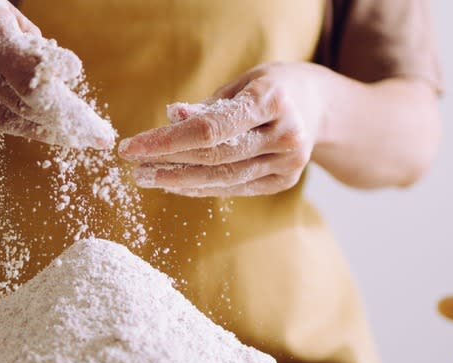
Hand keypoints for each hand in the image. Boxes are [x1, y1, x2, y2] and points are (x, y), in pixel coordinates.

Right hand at [0, 0, 111, 147]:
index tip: (89, 116)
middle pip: (20, 102)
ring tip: (73, 136)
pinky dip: (16, 126)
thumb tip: (67, 81)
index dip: (59, 95)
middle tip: (95, 134)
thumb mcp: (11, 18)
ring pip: (5, 120)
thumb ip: (38, 50)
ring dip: (43, 130)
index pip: (27, 72)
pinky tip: (37, 126)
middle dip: (62, 120)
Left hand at [118, 62, 327, 195]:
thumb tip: (171, 118)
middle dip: (167, 163)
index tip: (132, 147)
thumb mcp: (241, 84)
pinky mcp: (284, 181)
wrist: (320, 107)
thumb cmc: (271, 88)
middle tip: (134, 167)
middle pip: (214, 157)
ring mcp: (288, 162)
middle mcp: (285, 134)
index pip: (210, 128)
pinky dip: (201, 187)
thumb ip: (207, 106)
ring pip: (223, 178)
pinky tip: (176, 184)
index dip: (166, 141)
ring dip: (179, 181)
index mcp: (272, 99)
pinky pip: (234, 188)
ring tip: (148, 178)